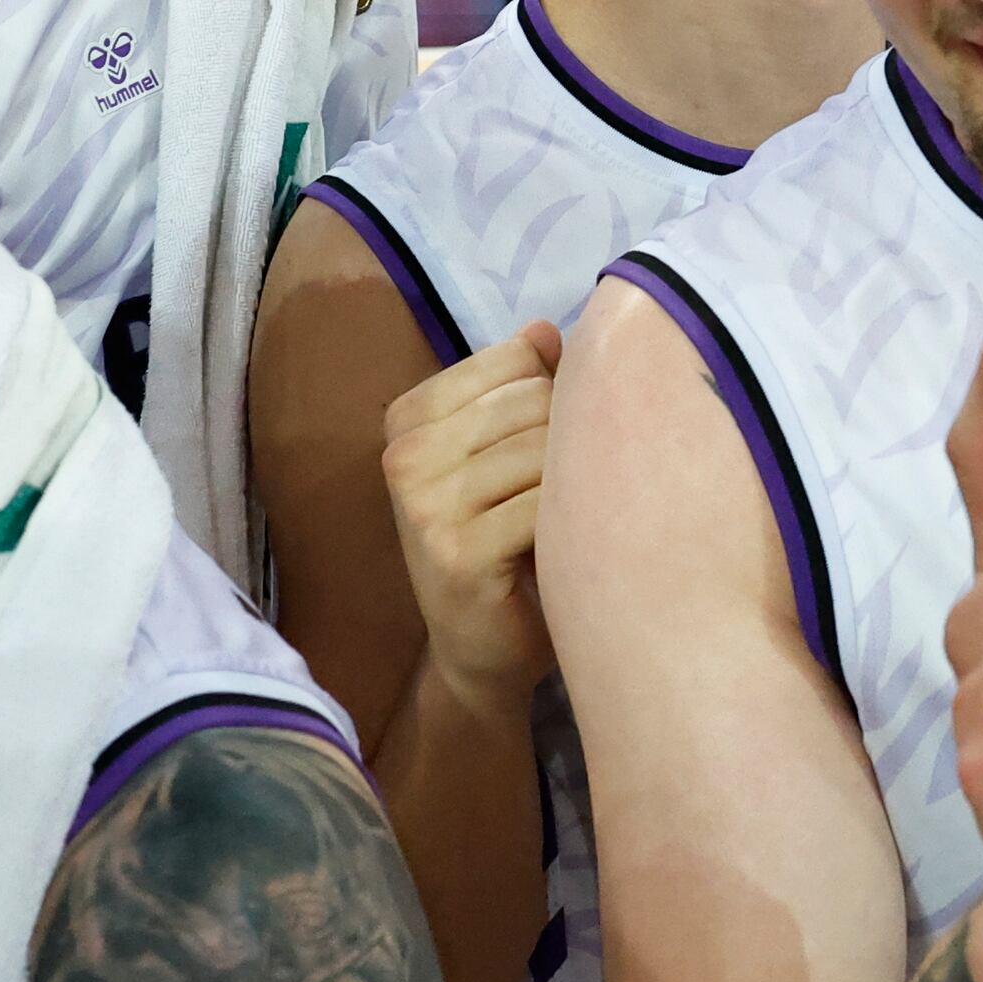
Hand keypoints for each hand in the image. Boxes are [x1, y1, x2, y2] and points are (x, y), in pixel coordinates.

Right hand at [386, 320, 563, 712]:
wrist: (479, 652)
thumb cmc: (501, 545)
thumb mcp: (501, 455)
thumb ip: (519, 388)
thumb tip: (545, 329)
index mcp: (409, 418)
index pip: (517, 360)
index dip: (557, 397)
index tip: (551, 446)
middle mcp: (406, 456)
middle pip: (536, 401)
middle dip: (571, 442)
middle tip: (566, 494)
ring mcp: (426, 506)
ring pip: (548, 450)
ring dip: (576, 487)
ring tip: (566, 522)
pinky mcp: (459, 553)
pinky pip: (549, 505)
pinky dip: (572, 526)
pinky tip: (562, 551)